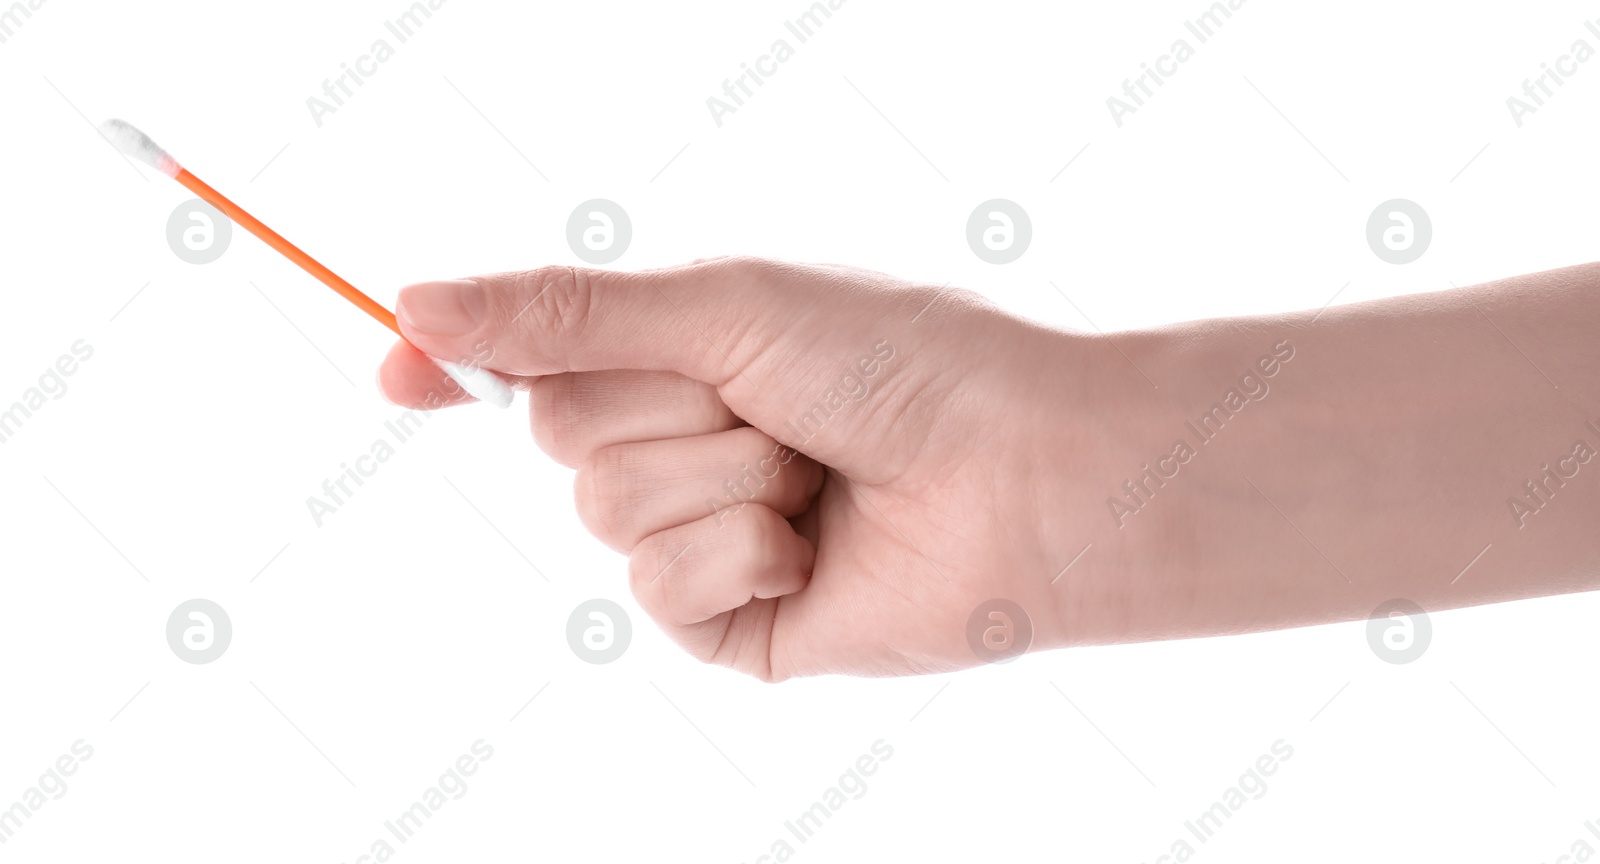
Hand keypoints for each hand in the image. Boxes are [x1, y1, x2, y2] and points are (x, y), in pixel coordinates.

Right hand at [377, 257, 1102, 679]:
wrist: (1021, 474)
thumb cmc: (899, 362)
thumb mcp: (725, 304)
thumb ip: (570, 313)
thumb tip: (416, 306)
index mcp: (684, 353)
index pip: (537, 360)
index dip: (462, 361)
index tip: (392, 365)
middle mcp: (684, 443)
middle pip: (559, 431)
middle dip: (660, 403)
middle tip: (762, 396)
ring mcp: (703, 535)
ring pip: (604, 509)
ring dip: (717, 474)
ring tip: (810, 468)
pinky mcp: (729, 620)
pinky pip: (657, 588)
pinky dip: (739, 549)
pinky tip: (813, 541)